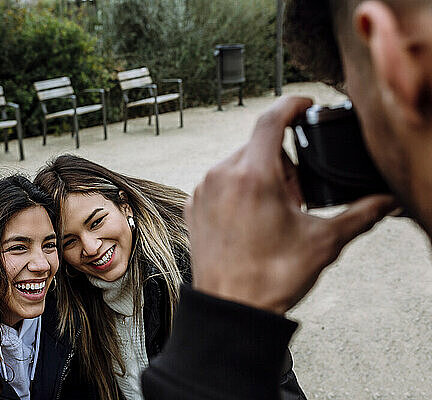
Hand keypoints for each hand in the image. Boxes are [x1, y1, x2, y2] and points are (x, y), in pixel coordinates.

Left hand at [186, 96, 395, 313]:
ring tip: (274, 210)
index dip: (292, 104)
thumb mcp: (323, 242)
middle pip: (258, 145)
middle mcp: (222, 175)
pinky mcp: (193, 206)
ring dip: (260, 174)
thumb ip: (360, 214)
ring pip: (237, 163)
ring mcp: (203, 191)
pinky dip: (238, 188)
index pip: (271, 119)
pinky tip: (251, 217)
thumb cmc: (271, 278)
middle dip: (283, 160)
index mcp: (253, 175)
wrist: (231, 310)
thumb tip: (387, 201)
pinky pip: (219, 181)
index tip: (304, 104)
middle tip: (297, 195)